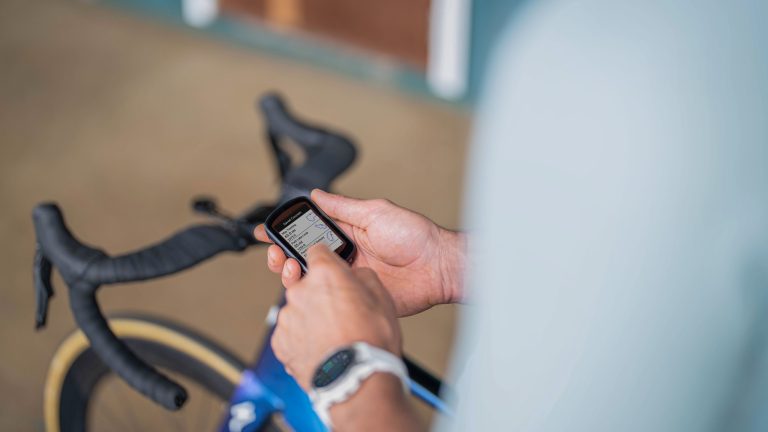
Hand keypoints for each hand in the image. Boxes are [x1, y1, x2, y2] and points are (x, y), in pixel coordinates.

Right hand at [254, 189, 465, 315]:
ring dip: (294, 276)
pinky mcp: (357, 299)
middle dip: (283, 256)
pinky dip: (315, 298)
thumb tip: (317, 194)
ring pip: (313, 280)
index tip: (266, 233)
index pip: (308, 232)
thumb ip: (344, 207)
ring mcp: (350, 278)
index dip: (286, 232)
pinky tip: (306, 294)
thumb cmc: (415, 237)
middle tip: (276, 256)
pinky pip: (331, 300)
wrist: (438, 268)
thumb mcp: (376, 212)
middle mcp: (345, 256)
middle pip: (304, 258)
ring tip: (288, 271)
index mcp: (347, 233)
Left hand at [271, 244, 400, 389]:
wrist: (355, 381)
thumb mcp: (382, 298)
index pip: (317, 251)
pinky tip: (322, 347)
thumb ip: (364, 276)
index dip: (328, 261)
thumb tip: (355, 274)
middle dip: (320, 293)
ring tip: (333, 335)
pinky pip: (290, 333)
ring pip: (299, 309)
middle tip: (340, 311)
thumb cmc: (371, 342)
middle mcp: (300, 291)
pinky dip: (302, 338)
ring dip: (311, 317)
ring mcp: (287, 317)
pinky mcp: (280, 341)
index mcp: (325, 274)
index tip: (331, 269)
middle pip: (306, 282)